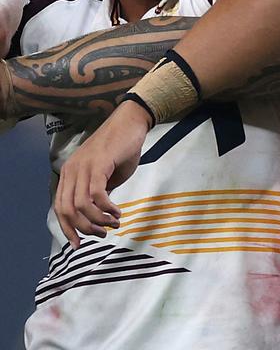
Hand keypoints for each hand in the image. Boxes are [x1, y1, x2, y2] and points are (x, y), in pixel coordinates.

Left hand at [54, 100, 151, 246]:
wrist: (131, 122)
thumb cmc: (122, 147)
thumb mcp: (107, 174)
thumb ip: (99, 191)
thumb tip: (98, 212)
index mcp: (70, 174)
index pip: (60, 208)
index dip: (68, 229)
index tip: (79, 244)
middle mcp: (71, 171)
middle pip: (67, 210)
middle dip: (84, 228)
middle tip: (102, 234)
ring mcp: (83, 167)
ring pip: (81, 205)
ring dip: (97, 220)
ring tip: (113, 223)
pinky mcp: (98, 165)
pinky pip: (96, 194)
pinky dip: (106, 208)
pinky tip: (117, 212)